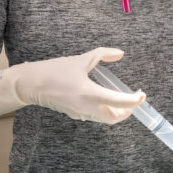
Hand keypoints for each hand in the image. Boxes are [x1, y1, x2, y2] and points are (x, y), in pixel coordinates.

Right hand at [0, 47, 145, 122]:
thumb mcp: (81, 59)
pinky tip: (104, 99)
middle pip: (114, 118)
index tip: (142, 95)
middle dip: (127, 111)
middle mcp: (87, 108)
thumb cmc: (55, 70)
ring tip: (121, 100)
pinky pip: (94, 115)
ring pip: (104, 118)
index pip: (119, 103)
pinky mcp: (74, 114)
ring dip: (115, 112)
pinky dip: (103, 110)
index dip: (134, 101)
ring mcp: (80, 113)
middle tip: (133, 100)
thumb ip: (103, 55)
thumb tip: (120, 53)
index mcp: (91, 94)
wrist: (31, 83)